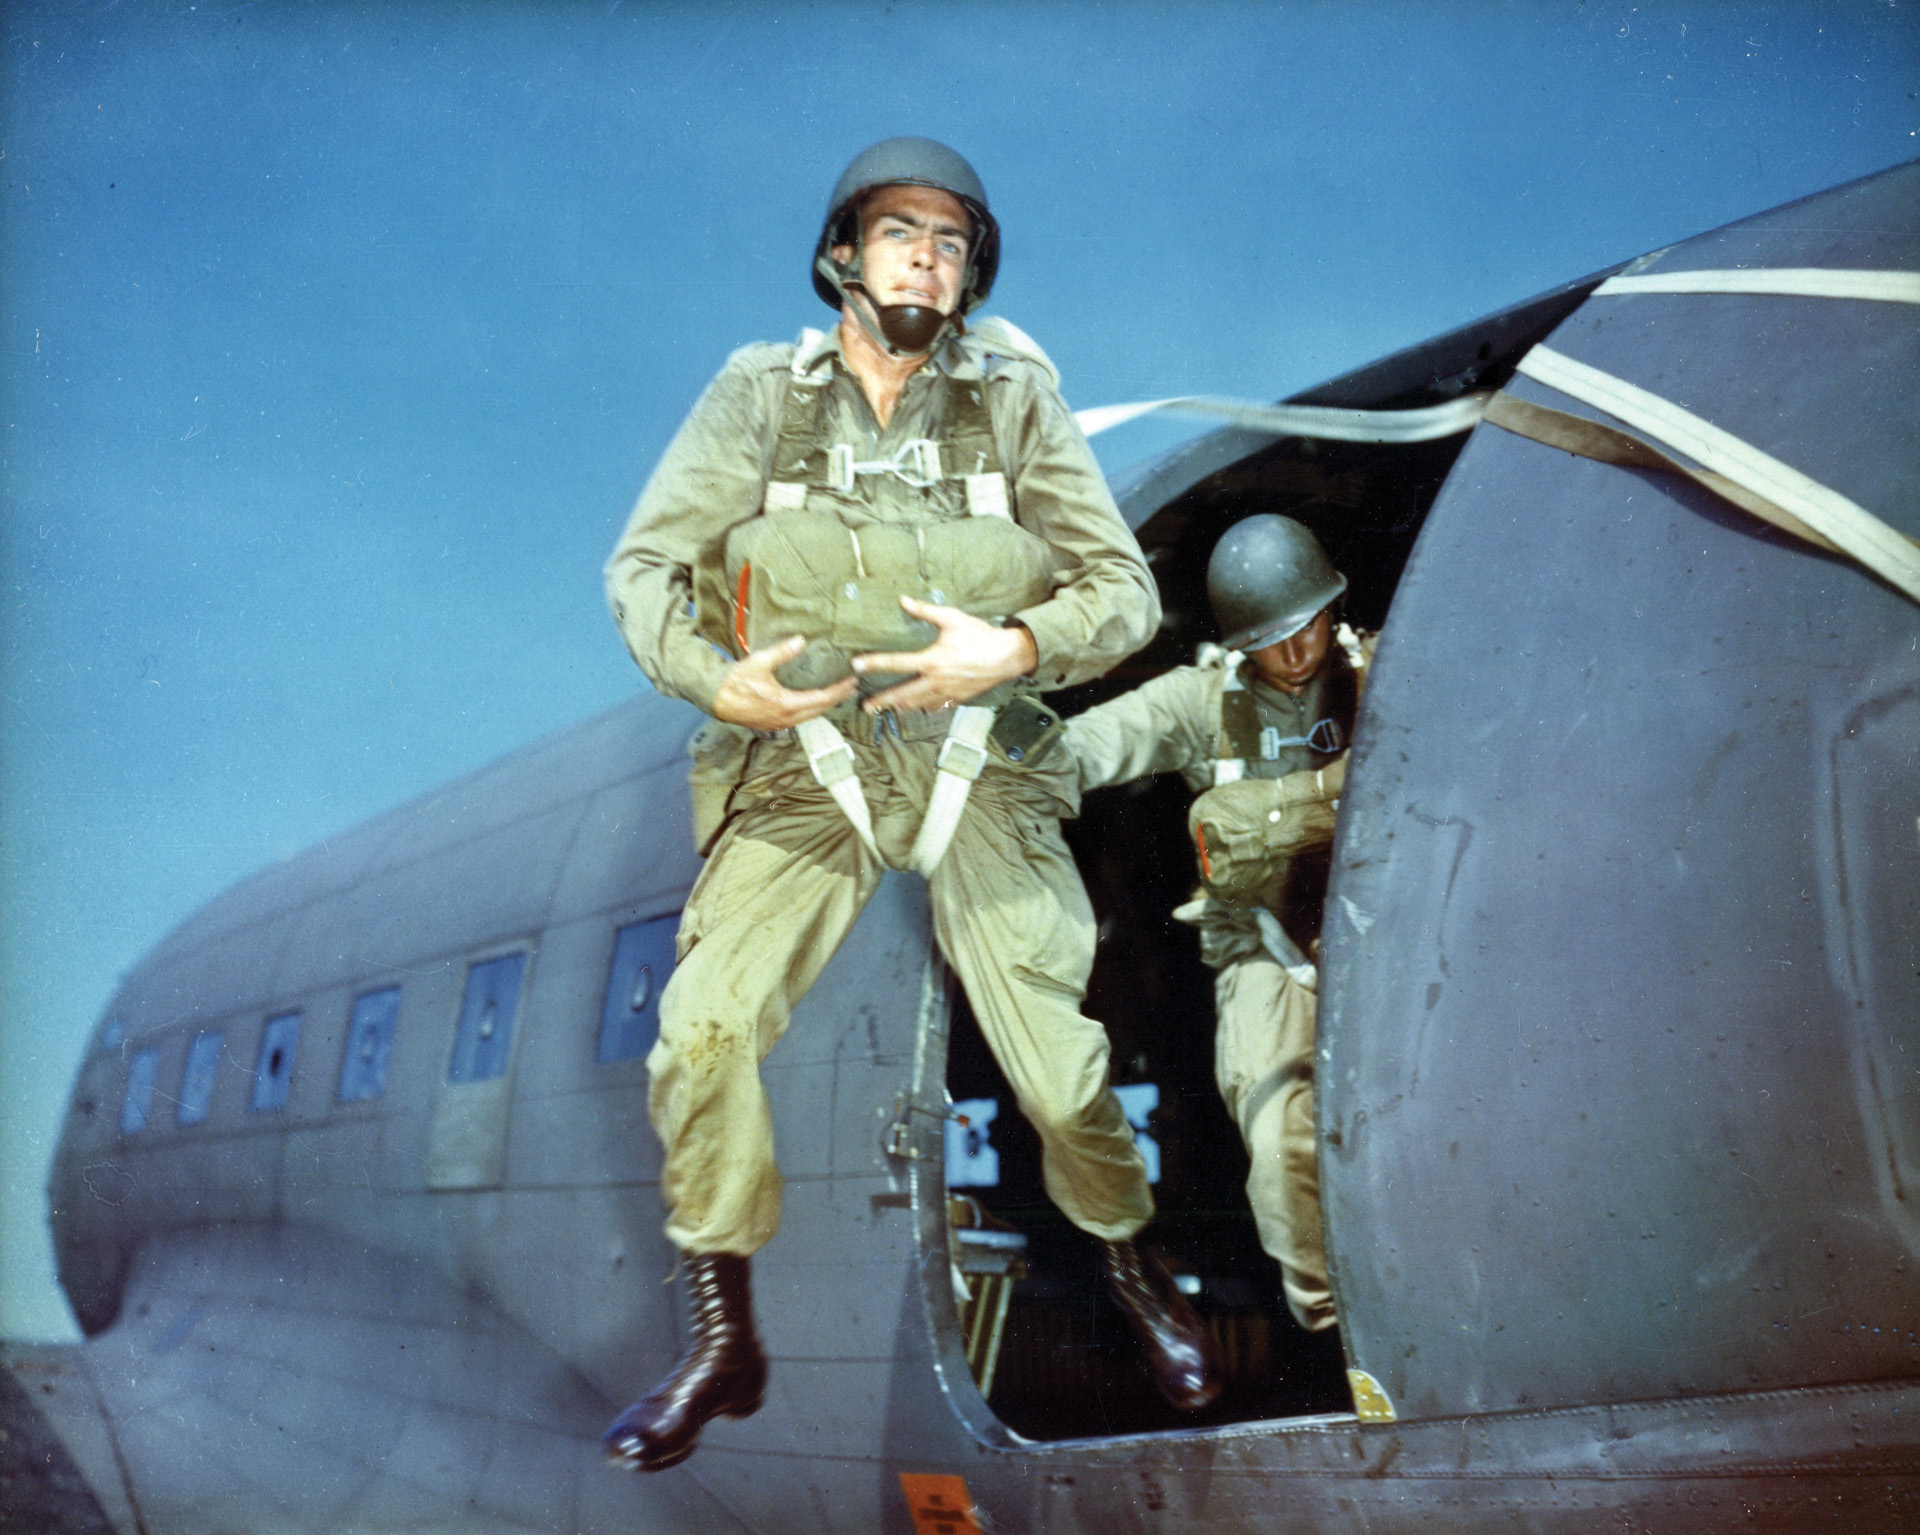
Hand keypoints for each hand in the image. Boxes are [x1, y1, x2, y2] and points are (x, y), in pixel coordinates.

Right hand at [710, 636, 857, 730]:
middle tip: (851, 687)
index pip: (822, 699)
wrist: (714, 698)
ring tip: (837, 695)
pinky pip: (799, 719)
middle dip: (837, 698)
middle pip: (820, 710)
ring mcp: (779, 724)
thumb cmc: (735, 681)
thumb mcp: (759, 662)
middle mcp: (786, 718)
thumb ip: (782, 652)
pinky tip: (813, 703)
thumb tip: (801, 640)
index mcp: (786, 704)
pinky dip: (811, 710)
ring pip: (810, 717)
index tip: (852, 681)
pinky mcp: (772, 724)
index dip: (839, 690)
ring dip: (825, 706)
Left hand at [852, 596, 1037, 713]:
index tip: (856, 665)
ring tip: (888, 708)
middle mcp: (936, 681)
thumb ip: (926, 612)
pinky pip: (937, 707)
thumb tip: (904, 601)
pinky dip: (925, 708)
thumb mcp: (952, 618)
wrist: (1008, 656)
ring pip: (918, 704)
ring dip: (901, 707)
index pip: (895, 663)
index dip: (873, 664)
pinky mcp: (958, 699)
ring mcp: (947, 693)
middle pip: (902, 694)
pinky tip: (919, 708)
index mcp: (931, 660)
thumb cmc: (980, 636)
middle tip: (865, 706)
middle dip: (882, 701)